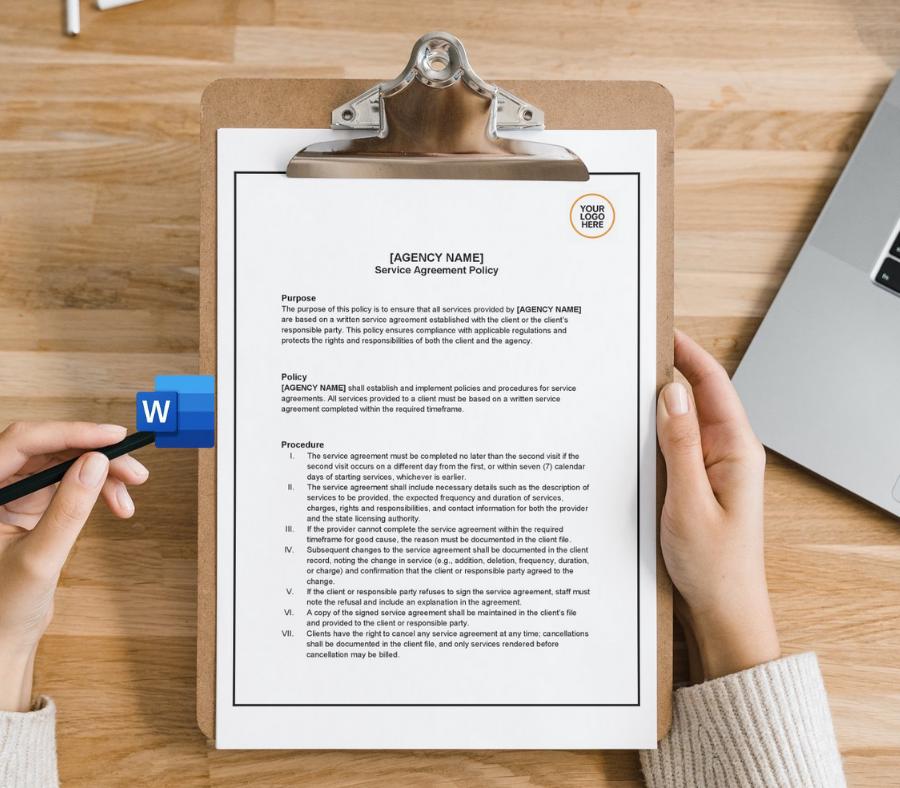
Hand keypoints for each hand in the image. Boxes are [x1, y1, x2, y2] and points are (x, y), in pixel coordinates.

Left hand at [0, 421, 149, 710]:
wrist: (3, 637)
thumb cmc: (4, 606)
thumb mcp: (39, 558)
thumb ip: (68, 509)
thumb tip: (96, 463)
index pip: (23, 442)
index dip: (71, 432)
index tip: (112, 436)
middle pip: (49, 448)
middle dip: (95, 455)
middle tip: (133, 470)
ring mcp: (14, 494)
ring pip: (64, 463)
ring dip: (102, 473)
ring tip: (129, 495)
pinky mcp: (33, 504)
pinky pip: (71, 481)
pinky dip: (98, 489)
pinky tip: (117, 504)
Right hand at [658, 331, 779, 680]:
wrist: (720, 611)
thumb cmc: (713, 565)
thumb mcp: (689, 501)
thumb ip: (680, 444)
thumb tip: (671, 393)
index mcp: (736, 450)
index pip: (713, 384)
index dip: (687, 353)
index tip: (660, 331)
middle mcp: (725, 453)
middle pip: (694, 398)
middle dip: (664, 373)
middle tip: (626, 355)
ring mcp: (708, 468)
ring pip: (678, 423)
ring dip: (653, 406)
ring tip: (620, 388)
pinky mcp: (693, 484)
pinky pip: (671, 447)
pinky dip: (650, 435)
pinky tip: (627, 434)